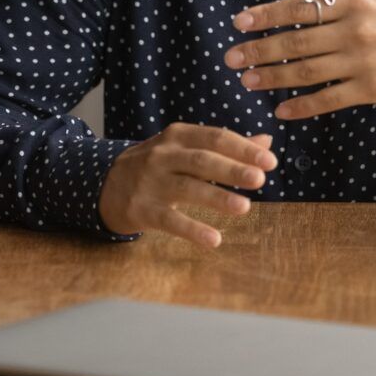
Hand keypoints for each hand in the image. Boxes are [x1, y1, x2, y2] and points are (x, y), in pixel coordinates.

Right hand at [98, 122, 276, 247]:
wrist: (106, 183)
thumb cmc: (157, 164)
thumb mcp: (184, 148)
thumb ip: (224, 145)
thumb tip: (266, 141)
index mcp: (177, 135)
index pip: (214, 137)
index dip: (243, 148)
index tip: (270, 160)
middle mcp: (163, 154)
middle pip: (202, 160)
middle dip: (232, 169)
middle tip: (260, 179)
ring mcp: (151, 181)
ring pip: (187, 188)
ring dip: (217, 197)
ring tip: (244, 207)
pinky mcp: (142, 209)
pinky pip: (170, 220)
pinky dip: (192, 230)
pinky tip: (214, 239)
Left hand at [224, 0, 375, 119]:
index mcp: (352, 1)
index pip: (298, 7)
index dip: (265, 15)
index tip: (237, 22)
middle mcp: (353, 28)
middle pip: (295, 40)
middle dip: (259, 49)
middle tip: (230, 58)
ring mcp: (362, 60)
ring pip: (306, 70)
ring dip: (273, 77)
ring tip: (247, 82)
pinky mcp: (373, 88)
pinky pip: (330, 98)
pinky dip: (303, 105)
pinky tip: (281, 110)